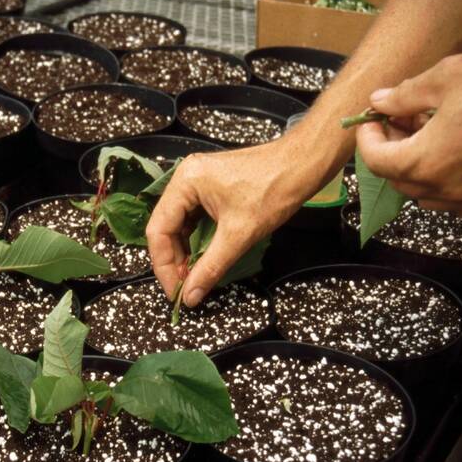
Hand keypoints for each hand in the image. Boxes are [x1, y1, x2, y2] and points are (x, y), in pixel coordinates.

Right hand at [146, 139, 313, 307]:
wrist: (303, 164)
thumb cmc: (273, 191)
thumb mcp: (238, 235)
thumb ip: (210, 267)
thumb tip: (191, 296)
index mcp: (184, 182)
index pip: (158, 230)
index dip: (164, 265)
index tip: (175, 292)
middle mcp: (184, 178)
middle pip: (166, 227)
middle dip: (174, 260)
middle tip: (185, 288)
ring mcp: (196, 181)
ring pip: (179, 224)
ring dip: (185, 252)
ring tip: (193, 277)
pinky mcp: (209, 187)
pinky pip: (193, 218)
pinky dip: (196, 240)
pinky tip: (202, 258)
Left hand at [356, 43, 461, 217]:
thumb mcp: (448, 76)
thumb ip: (406, 95)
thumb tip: (380, 102)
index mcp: (427, 161)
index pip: (377, 161)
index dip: (367, 139)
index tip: (370, 120)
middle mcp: (448, 187)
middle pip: (399, 180)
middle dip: (391, 150)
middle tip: (398, 120)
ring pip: (427, 193)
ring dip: (416, 166)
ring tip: (425, 131)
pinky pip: (459, 199)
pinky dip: (445, 180)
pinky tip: (453, 150)